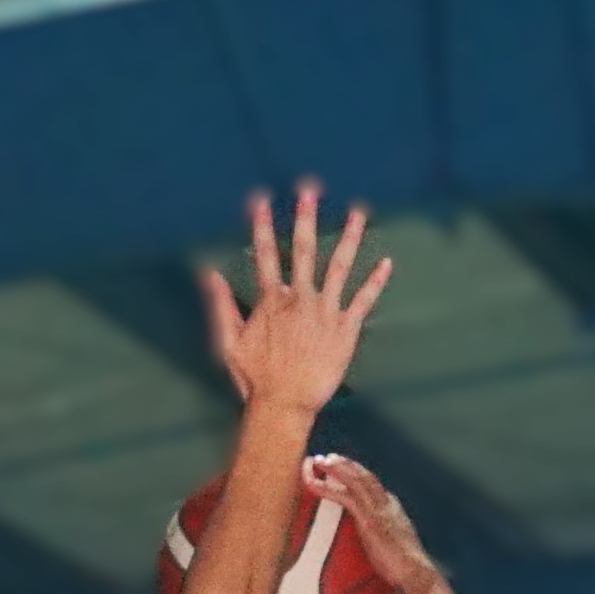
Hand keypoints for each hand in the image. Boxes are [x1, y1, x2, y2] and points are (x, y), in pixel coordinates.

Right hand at [198, 182, 394, 421]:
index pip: (266, 254)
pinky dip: (375, 282)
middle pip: (304, 249)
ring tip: (359, 212)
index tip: (262, 199)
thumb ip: (221, 306)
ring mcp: (325, 312)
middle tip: (310, 188)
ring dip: (349, 237)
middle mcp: (300, 299)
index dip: (262, 225)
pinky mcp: (346, 330)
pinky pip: (363, 301)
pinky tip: (386, 263)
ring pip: (340, 267)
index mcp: (272, 301)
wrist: (285, 405)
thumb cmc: (255, 377)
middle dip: (307, 217)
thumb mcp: (229, 343)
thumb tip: (208, 274)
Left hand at [304, 450, 436, 593]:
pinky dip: (326, 487)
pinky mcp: (368, 518)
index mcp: (392, 506)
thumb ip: (384, 533)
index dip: (356, 472)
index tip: (342, 466)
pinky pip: (344, 496)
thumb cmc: (405, 565)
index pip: (372, 483)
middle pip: (363, 475)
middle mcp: (386, 502)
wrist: (415, 572)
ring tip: (319, 460)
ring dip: (336, 468)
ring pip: (354, 479)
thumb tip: (377, 536)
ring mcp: (378, 509)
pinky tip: (314, 481)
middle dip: (345, 464)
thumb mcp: (394, 542)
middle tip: (326, 457)